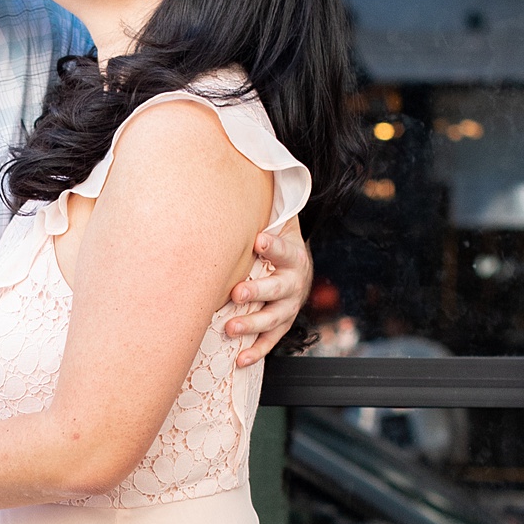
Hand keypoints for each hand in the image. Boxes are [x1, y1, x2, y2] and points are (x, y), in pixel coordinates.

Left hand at [225, 216, 312, 367]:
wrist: (294, 267)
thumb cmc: (272, 243)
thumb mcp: (273, 223)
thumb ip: (261, 209)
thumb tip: (239, 163)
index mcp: (291, 254)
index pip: (284, 248)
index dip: (273, 245)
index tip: (258, 240)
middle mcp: (293, 281)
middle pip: (278, 288)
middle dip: (258, 291)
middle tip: (238, 293)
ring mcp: (289, 305)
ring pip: (274, 318)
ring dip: (252, 324)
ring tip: (230, 327)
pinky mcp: (282, 324)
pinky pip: (271, 340)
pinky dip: (257, 351)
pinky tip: (240, 359)